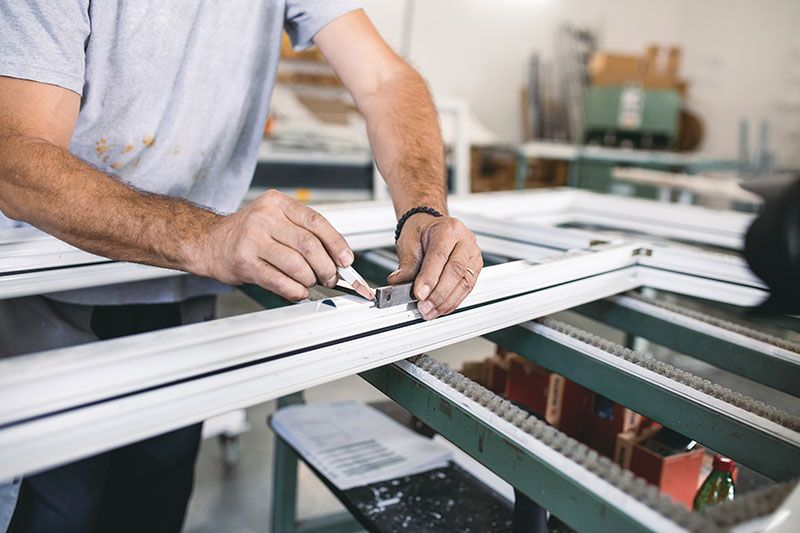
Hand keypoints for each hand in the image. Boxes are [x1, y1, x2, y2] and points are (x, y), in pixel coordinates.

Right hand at [196, 190, 352, 300]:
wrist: (209, 242)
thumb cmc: (247, 233)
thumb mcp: (276, 220)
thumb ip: (304, 233)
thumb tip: (337, 257)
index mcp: (277, 203)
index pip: (316, 222)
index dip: (336, 243)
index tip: (346, 260)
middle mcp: (264, 218)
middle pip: (309, 245)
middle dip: (327, 267)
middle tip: (331, 277)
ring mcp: (252, 240)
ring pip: (297, 265)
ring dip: (310, 280)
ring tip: (311, 283)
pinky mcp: (245, 262)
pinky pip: (279, 281)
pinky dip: (295, 290)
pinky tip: (298, 292)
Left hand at [388, 214, 482, 319]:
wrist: (430, 226)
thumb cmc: (421, 232)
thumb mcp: (408, 244)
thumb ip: (406, 265)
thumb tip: (398, 283)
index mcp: (448, 229)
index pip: (439, 256)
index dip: (429, 278)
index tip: (418, 294)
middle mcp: (465, 240)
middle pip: (456, 271)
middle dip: (438, 294)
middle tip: (424, 307)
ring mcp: (473, 255)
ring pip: (464, 283)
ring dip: (446, 301)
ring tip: (430, 311)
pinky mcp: (475, 268)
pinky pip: (467, 288)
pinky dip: (453, 301)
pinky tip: (441, 308)